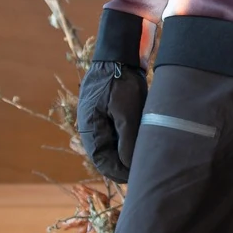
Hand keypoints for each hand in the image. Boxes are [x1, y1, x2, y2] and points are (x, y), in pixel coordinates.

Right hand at [77, 60, 147, 184]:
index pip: (101, 161)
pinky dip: (124, 141)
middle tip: (141, 171)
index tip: (136, 178)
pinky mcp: (105, 112)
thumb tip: (127, 165)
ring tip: (142, 159)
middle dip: (122, 165)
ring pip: (109, 145)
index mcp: (89, 128)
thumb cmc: (121, 82)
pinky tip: (138, 142)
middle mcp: (90, 126)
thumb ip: (127, 140)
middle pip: (104, 155)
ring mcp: (96, 119)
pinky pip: (113, 134)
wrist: (119, 54)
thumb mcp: (127, 112)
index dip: (118, 173)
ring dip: (123, 153)